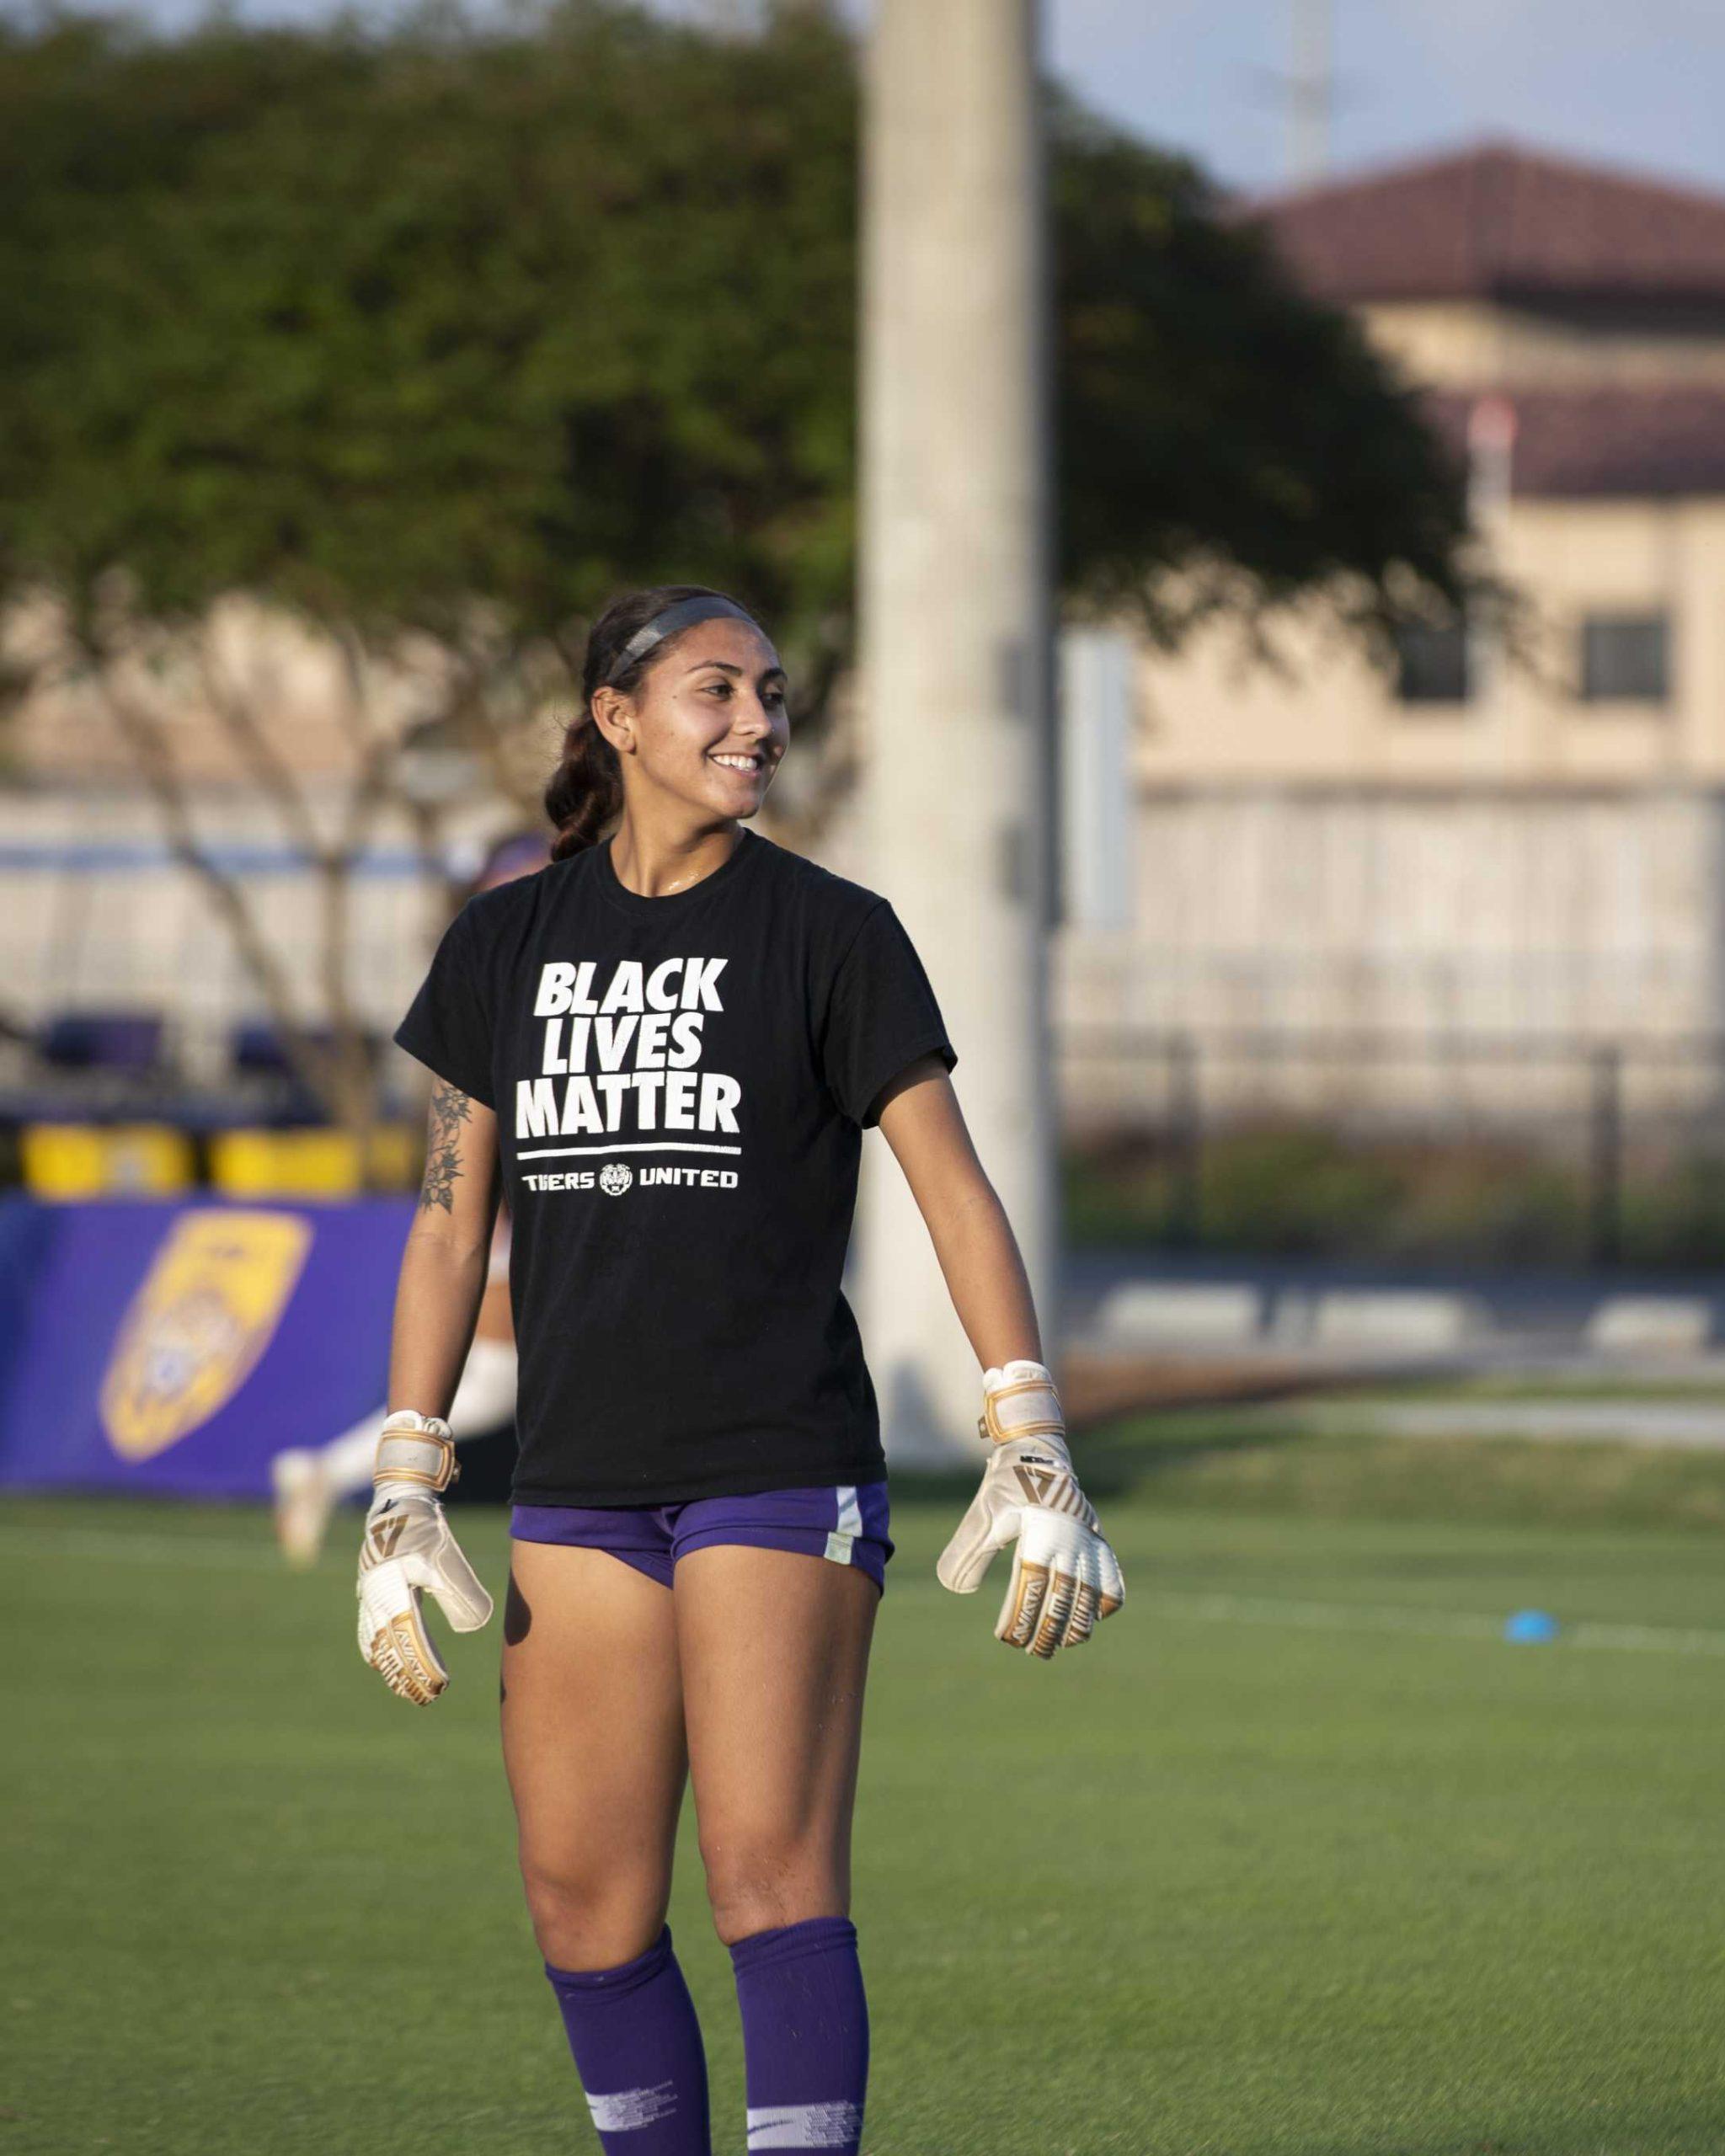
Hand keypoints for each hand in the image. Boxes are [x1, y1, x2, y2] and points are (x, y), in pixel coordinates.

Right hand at [356, 1411, 493, 1704]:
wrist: (399, 1499)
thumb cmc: (424, 1528)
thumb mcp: (446, 1557)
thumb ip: (461, 1592)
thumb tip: (474, 1627)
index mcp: (392, 1591)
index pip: (408, 1640)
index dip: (423, 1665)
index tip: (440, 1685)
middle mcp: (376, 1598)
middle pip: (388, 1647)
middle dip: (406, 1674)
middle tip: (426, 1696)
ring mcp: (370, 1595)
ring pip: (375, 1641)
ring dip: (391, 1666)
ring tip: (407, 1688)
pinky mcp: (371, 1591)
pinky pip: (369, 1629)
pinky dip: (378, 1649)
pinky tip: (383, 1662)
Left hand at [936, 1360, 1124, 1657]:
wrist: (1038, 1452)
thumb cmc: (1006, 1485)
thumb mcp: (982, 1515)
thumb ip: (967, 1552)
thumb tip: (956, 1589)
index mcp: (1039, 1534)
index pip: (1031, 1590)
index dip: (1020, 1619)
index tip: (1005, 1637)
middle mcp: (1069, 1540)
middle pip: (1063, 1601)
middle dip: (1046, 1632)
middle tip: (1031, 1650)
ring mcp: (1089, 1542)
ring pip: (1090, 1597)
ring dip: (1077, 1626)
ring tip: (1059, 1644)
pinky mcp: (1099, 1540)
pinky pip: (1112, 1581)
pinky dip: (1105, 1605)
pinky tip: (1090, 1619)